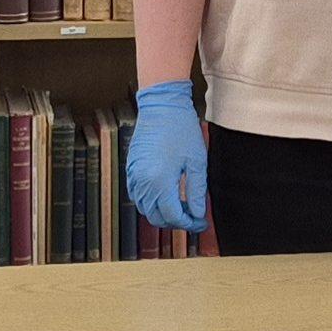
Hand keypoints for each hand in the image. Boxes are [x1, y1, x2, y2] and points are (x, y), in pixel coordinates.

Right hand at [126, 82, 209, 232]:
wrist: (161, 106)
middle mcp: (142, 183)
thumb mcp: (197, 162)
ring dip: (162, 213)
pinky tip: (166, 195)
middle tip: (193, 216)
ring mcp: (133, 176)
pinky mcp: (130, 170)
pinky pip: (138, 196)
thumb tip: (198, 214)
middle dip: (176, 221)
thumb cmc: (181, 130)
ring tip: (181, 205)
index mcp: (160, 182)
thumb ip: (197, 192)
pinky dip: (151, 202)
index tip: (201, 222)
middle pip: (157, 217)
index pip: (173, 216)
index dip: (189, 223)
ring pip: (145, 209)